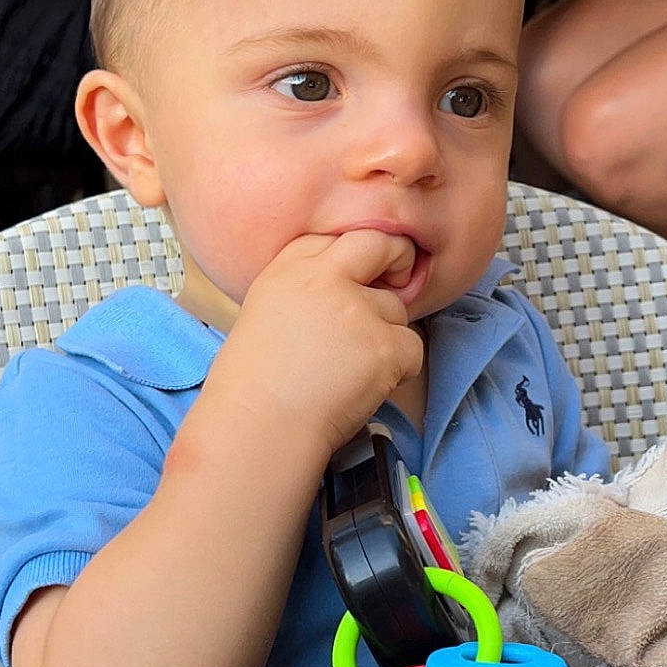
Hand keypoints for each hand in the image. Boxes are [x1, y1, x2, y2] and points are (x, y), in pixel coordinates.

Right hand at [207, 231, 423, 457]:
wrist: (258, 428)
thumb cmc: (254, 386)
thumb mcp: (264, 314)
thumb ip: (304, 292)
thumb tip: (348, 290)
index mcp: (286, 270)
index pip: (333, 238)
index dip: (352, 255)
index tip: (356, 276)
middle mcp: (322, 279)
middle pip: (377, 243)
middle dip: (397, 257)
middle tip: (398, 279)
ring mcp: (356, 310)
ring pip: (397, 309)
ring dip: (386, 336)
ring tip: (352, 369)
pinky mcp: (382, 345)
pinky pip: (412, 348)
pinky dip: (399, 370)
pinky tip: (366, 386)